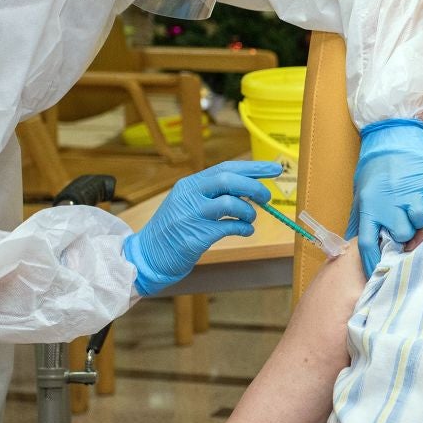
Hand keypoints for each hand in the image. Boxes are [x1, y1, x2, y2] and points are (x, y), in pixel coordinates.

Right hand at [123, 160, 282, 295]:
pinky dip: (243, 229)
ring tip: (249, 219)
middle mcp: (189, 196)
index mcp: (189, 185)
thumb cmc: (174, 229)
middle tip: (266, 197)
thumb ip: (212, 194)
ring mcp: (191, 216)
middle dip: (254, 186)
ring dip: (248, 211)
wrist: (148, 255)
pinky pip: (229, 227)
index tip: (275, 168)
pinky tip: (245, 231)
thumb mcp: (187, 203)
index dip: (253, 167)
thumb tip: (249, 187)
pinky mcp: (196, 237)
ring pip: (231, 203)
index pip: (225, 168)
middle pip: (228, 180)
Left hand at [348, 119, 422, 274]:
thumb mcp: (361, 192)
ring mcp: (414, 191)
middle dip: (403, 233)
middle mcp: (392, 202)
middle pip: (402, 235)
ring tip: (416, 208)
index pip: (368, 244)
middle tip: (403, 225)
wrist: (392, 134)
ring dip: (420, 218)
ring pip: (421, 221)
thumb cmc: (375, 166)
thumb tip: (349, 247)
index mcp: (370, 206)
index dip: (373, 262)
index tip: (378, 272)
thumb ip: (359, 219)